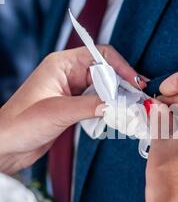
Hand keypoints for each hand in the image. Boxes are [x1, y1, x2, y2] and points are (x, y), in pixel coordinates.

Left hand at [0, 45, 144, 173]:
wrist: (5, 146)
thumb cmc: (21, 123)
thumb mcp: (59, 112)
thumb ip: (91, 106)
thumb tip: (119, 105)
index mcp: (62, 64)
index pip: (101, 55)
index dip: (122, 66)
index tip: (136, 83)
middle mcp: (68, 74)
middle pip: (105, 72)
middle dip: (123, 85)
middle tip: (139, 100)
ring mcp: (71, 91)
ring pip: (103, 88)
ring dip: (117, 98)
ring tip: (132, 110)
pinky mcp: (72, 107)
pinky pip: (97, 103)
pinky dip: (109, 109)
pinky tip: (117, 117)